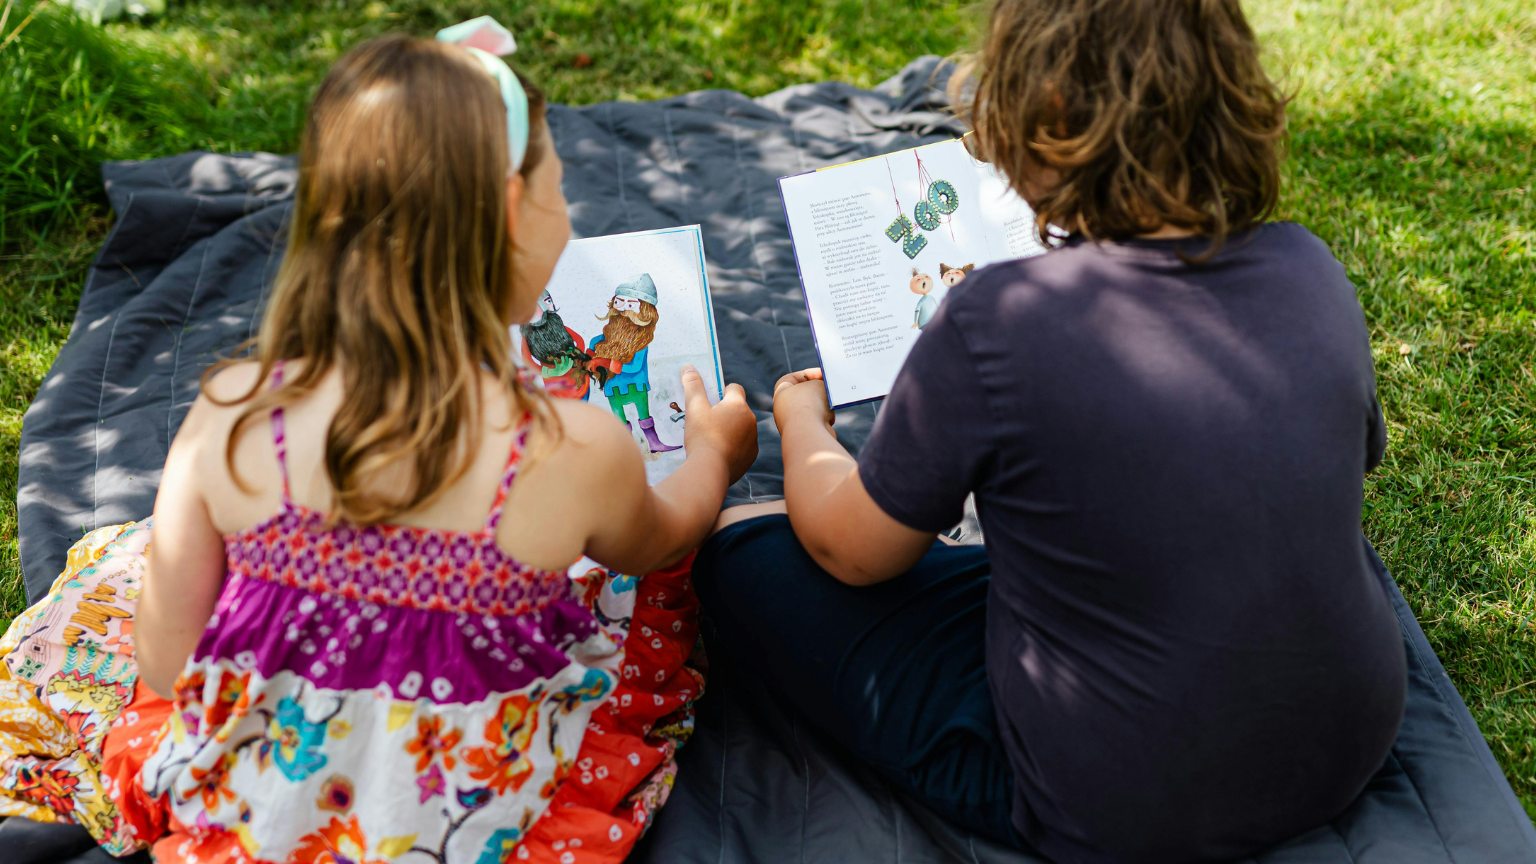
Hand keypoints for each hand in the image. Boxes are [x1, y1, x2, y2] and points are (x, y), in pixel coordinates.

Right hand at [681, 365, 757, 483]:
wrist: (710, 470)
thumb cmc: (702, 435)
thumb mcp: (694, 408)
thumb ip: (693, 385)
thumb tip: (688, 367)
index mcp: (738, 405)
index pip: (734, 388)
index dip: (721, 392)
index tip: (710, 402)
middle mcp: (751, 420)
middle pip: (738, 409)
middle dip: (725, 412)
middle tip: (707, 421)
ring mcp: (753, 439)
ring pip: (742, 428)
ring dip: (731, 429)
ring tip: (711, 439)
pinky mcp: (751, 457)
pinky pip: (743, 446)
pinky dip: (733, 447)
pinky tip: (718, 453)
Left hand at [772, 368, 833, 434]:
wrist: (809, 434)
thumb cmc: (811, 404)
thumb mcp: (819, 384)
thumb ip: (822, 383)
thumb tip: (827, 392)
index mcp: (780, 392)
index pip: (794, 377)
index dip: (811, 373)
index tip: (825, 374)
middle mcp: (783, 408)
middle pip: (805, 394)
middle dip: (819, 392)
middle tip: (831, 389)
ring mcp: (792, 422)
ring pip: (814, 409)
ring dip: (825, 406)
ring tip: (830, 406)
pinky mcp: (803, 434)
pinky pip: (818, 422)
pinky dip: (825, 420)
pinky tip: (827, 421)